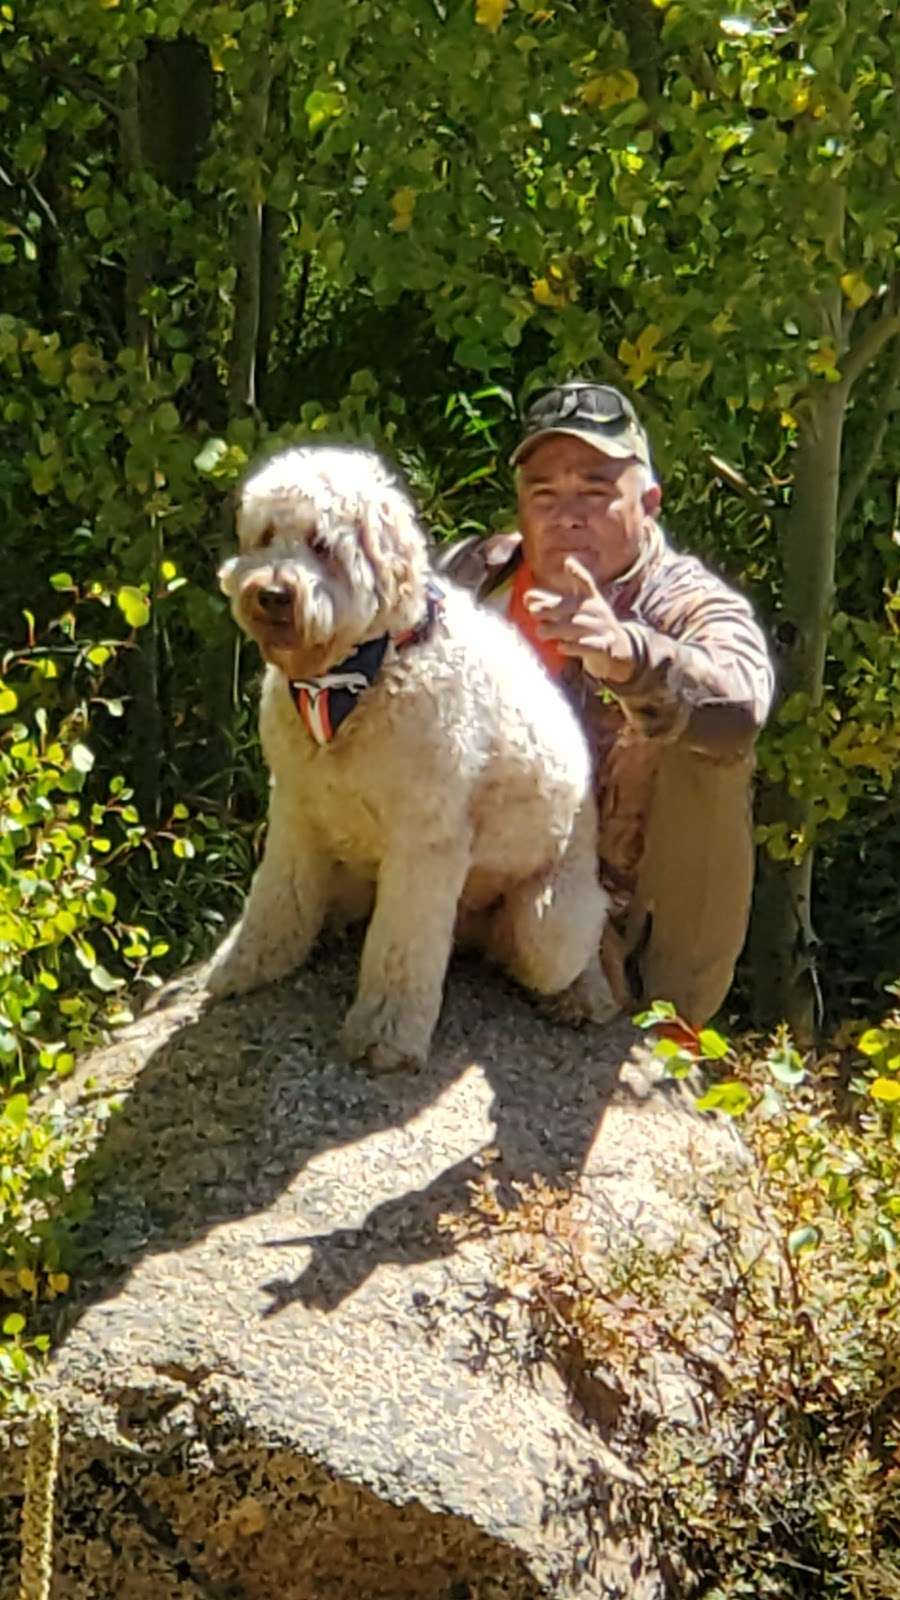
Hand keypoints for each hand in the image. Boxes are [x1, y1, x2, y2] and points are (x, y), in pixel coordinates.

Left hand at [524, 556, 636, 684]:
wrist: (617, 648)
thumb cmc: (588, 625)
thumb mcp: (575, 612)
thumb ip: (552, 604)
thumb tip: (526, 597)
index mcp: (591, 599)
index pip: (586, 583)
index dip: (578, 573)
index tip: (568, 562)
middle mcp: (597, 611)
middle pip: (571, 606)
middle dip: (550, 608)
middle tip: (532, 613)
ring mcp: (601, 628)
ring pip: (575, 626)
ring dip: (555, 629)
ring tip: (541, 632)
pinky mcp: (603, 646)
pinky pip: (586, 646)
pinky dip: (571, 646)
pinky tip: (560, 647)